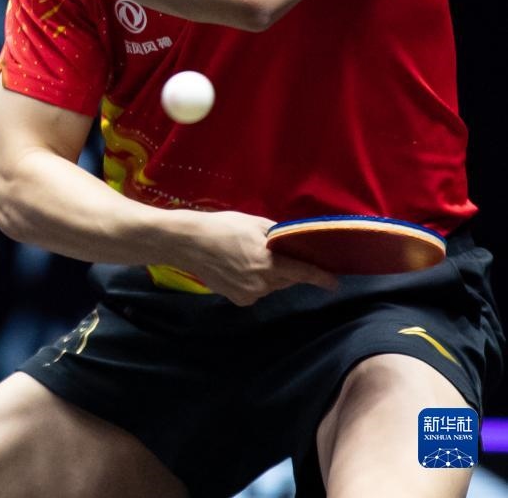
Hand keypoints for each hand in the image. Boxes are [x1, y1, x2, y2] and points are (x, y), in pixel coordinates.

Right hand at [180, 210, 338, 305]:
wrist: (189, 243)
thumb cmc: (223, 227)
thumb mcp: (254, 223)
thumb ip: (277, 235)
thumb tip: (292, 241)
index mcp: (268, 263)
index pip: (302, 273)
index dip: (321, 278)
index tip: (334, 283)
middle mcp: (262, 284)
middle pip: (287, 279)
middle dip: (287, 268)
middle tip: (274, 251)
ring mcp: (249, 294)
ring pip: (271, 286)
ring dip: (270, 274)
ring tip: (249, 255)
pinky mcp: (238, 300)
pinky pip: (256, 290)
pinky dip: (255, 281)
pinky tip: (239, 267)